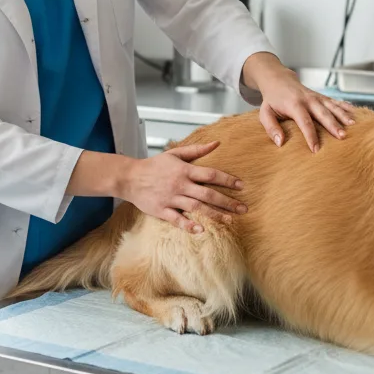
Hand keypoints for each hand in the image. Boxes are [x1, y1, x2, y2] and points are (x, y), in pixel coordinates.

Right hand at [121, 141, 245, 233]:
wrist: (130, 177)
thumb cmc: (155, 165)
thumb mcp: (175, 154)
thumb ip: (197, 150)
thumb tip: (217, 143)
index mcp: (184, 170)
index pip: (211, 174)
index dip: (227, 180)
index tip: (242, 186)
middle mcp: (180, 184)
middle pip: (207, 193)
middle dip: (227, 202)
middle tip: (243, 209)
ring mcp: (171, 198)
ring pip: (196, 207)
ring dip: (214, 214)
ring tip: (230, 220)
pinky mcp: (162, 210)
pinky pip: (177, 219)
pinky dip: (188, 225)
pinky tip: (201, 230)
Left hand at [242, 52, 356, 151]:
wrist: (278, 79)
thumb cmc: (272, 100)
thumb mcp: (265, 113)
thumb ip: (271, 128)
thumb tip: (280, 143)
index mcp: (294, 105)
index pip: (304, 122)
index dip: (311, 136)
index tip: (316, 149)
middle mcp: (308, 99)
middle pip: (323, 113)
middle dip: (333, 125)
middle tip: (342, 137)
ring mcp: (316, 97)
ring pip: (332, 106)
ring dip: (343, 115)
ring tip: (353, 125)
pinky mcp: (321, 96)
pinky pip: (335, 101)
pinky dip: (345, 106)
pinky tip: (356, 113)